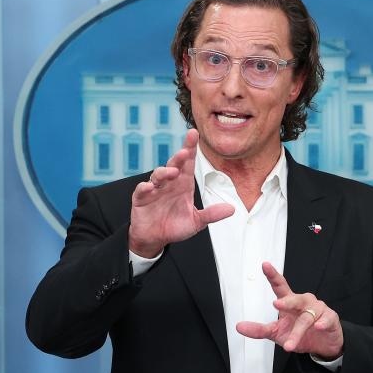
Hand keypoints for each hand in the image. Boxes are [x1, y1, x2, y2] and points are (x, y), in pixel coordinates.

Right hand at [128, 129, 234, 257]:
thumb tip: (231, 209)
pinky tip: (150, 187)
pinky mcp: (141, 199)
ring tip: (173, 172)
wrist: (154, 239)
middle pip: (174, 165)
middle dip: (179, 157)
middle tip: (185, 151)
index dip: (190, 148)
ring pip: (158, 175)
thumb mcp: (196, 222)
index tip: (194, 134)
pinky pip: (142, 190)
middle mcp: (169, 183)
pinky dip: (145, 187)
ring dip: (164, 171)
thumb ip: (211, 214)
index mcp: (183, 184)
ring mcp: (154, 190)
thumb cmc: (175, 226)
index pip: (188, 163)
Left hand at [236, 262, 343, 358]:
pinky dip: (322, 323)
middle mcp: (304, 302)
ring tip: (290, 344)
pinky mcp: (330, 318)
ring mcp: (318, 309)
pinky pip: (326, 319)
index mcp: (289, 302)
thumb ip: (259, 330)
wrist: (322, 345)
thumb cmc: (299, 334)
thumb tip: (239, 326)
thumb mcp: (276, 333)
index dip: (273, 275)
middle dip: (286, 302)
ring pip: (307, 317)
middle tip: (276, 304)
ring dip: (298, 331)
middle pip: (295, 299)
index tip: (265, 265)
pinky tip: (318, 326)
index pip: (280, 286)